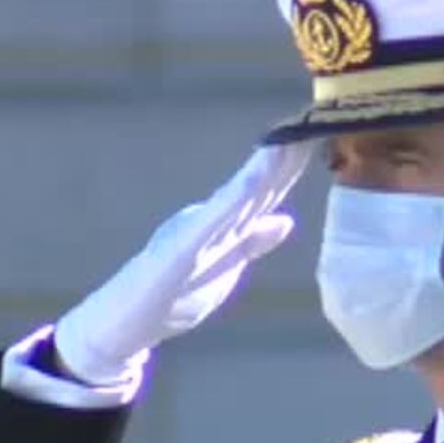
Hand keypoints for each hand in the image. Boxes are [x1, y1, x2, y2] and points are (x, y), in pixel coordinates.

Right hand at [53, 143, 311, 383]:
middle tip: (312, 120)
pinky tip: (252, 182)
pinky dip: (235, 201)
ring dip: (264, 169)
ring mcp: (196, 232)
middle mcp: (212, 221)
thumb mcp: (224, 266)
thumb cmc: (172, 294)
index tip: (317, 134)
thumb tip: (286, 220)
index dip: (290, 166)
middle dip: (285, 157)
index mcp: (225, 226)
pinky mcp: (180, 249)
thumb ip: (252, 242)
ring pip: (239, 197)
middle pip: (258, 187)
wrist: (126, 321)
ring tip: (287, 140)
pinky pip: (213, 222)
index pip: (266, 193)